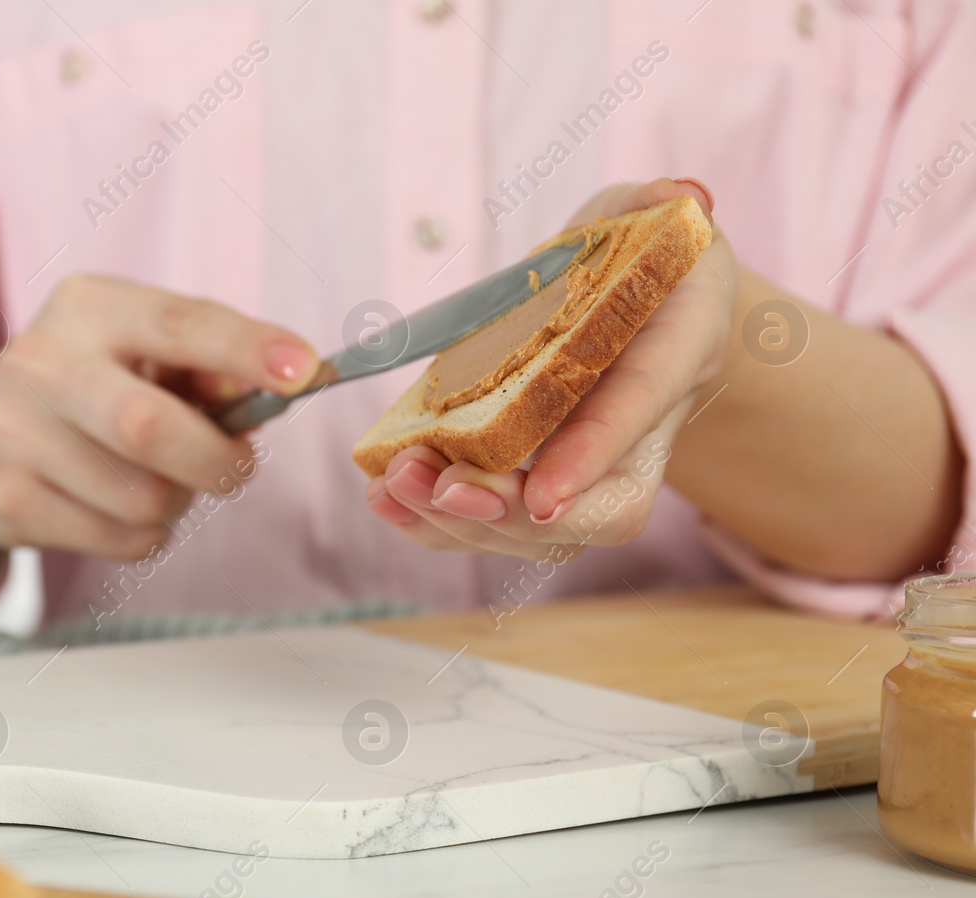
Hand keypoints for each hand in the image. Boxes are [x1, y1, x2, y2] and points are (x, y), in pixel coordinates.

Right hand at [0, 274, 317, 558]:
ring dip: (176, 503)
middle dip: (215, 460)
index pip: (180, 324)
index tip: (307, 372)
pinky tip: (119, 507)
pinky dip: (144, 534)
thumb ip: (212, 367)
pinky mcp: (8, 500)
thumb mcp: (144, 354)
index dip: (247, 349)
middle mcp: (41, 362)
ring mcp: (15, 433)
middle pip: (149, 427)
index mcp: (87, 306)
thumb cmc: (92, 389)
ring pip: (142, 499)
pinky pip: (120, 539)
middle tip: (238, 468)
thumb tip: (284, 385)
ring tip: (159, 483)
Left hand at [365, 177, 736, 559]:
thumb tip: (679, 198)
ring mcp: (591, 469)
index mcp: (680, 353)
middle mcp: (646, 431)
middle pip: (595, 509)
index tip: (542, 496)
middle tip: (442, 487)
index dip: (593, 455)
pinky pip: (492, 522)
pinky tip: (385, 498)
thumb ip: (663, 203)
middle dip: (513, 510)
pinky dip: (432, 522)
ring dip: (460, 520)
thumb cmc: (642, 256)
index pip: (641, 414)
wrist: (636, 309)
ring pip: (539, 531)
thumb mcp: (657, 215)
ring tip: (397, 482)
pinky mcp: (533, 480)